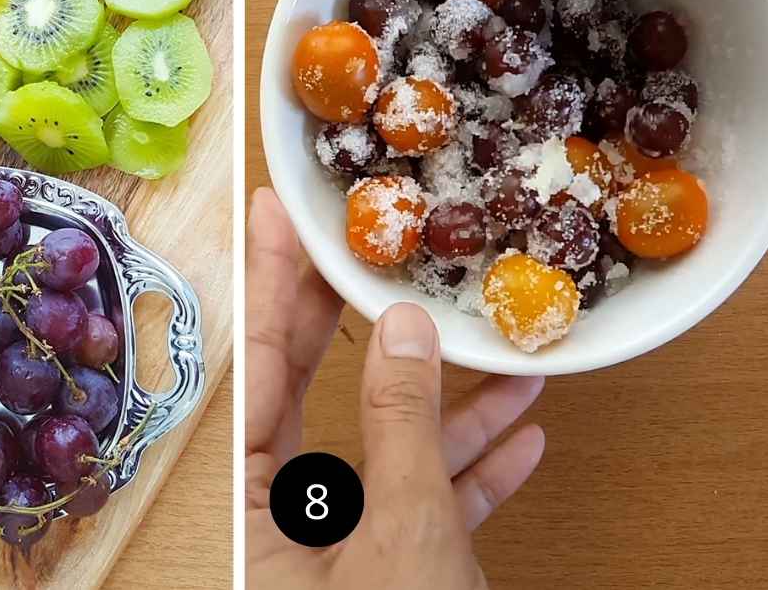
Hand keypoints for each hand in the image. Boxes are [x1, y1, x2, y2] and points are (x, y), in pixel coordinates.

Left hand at [246, 187, 545, 588]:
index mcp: (246, 506)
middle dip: (353, 321)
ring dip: (447, 406)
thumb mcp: (405, 535)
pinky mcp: (383, 574)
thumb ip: (403, 427)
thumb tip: (406, 328)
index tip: (272, 214)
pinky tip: (521, 438)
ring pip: (384, 450)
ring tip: (495, 349)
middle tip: (366, 249)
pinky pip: (420, 506)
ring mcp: (331, 549)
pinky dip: (467, 474)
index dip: (268, 282)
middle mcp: (277, 519)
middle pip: (309, 393)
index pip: (256, 367)